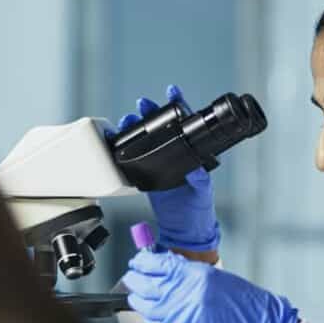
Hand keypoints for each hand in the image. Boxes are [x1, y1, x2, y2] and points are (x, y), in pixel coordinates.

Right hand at [113, 85, 219, 252]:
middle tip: (143, 104)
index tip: (173, 92)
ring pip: (146, 139)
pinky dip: (127, 147)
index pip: (186, 125)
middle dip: (152, 112)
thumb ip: (200, 182)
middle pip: (162, 127)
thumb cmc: (198, 210)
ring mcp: (160, 163)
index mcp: (192, 154)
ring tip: (129, 119)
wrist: (184, 230)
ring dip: (137, 127)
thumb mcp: (203, 193)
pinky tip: (120, 139)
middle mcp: (175, 155)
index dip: (179, 106)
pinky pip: (134, 158)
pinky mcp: (146, 175)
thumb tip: (196, 171)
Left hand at [124, 249, 298, 322]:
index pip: (156, 264)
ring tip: (137, 294)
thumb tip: (161, 267)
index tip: (138, 261)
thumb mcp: (212, 275)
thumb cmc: (241, 299)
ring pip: (143, 305)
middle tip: (133, 275)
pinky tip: (149, 311)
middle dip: (135, 278)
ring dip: (138, 298)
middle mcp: (183, 294)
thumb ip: (185, 271)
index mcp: (193, 274)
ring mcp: (180, 315)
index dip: (141, 262)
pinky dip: (149, 316)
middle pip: (144, 284)